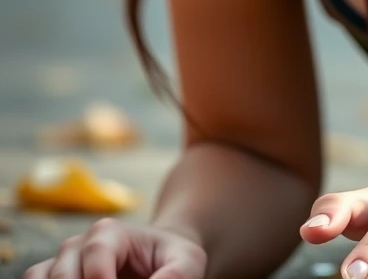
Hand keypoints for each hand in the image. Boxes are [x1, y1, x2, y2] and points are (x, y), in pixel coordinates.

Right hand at [23, 218, 205, 278]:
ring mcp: (61, 264)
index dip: (101, 278)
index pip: (95, 255)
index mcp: (110, 232)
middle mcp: (79, 245)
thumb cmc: (173, 259)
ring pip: (41, 278)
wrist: (159, 261)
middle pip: (64, 273)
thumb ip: (174, 275)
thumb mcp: (187, 263)